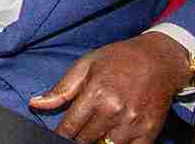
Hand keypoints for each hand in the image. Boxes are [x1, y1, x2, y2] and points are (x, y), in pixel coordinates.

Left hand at [29, 32, 192, 142]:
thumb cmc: (118, 59)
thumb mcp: (85, 65)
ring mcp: (133, 123)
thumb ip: (61, 89)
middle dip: (78, 138)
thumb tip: (35, 104)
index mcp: (95, 93)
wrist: (159, 61)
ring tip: (96, 132)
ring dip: (98, 142)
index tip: (59, 135)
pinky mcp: (150, 131)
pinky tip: (113, 136)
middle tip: (77, 131)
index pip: (70, 126)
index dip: (61, 134)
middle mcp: (114, 110)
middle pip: (86, 139)